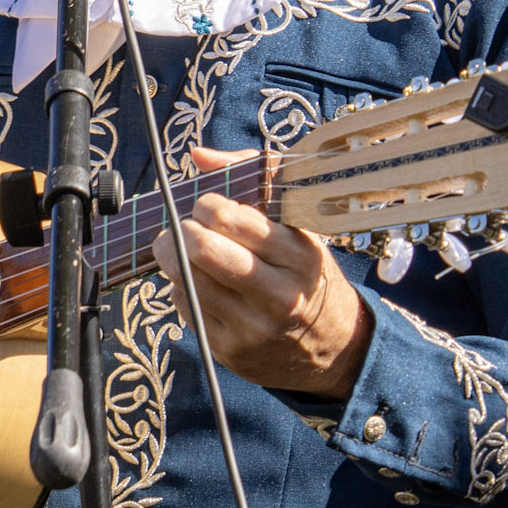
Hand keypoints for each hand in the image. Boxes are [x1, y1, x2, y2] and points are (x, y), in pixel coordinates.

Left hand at [151, 146, 372, 399]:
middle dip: (182, 230)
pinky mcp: (230, 351)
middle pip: (204, 250)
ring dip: (173, 256)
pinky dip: (182, 288)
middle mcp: (278, 294)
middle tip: (185, 226)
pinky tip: (197, 282)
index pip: (234, 218)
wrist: (334, 349)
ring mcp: (252, 327)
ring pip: (187, 280)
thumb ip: (256, 176)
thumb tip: (198, 156)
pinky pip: (186, 308)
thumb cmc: (306, 273)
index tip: (207, 206)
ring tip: (180, 249)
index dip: (208, 205)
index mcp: (300, 255)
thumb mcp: (300, 224)